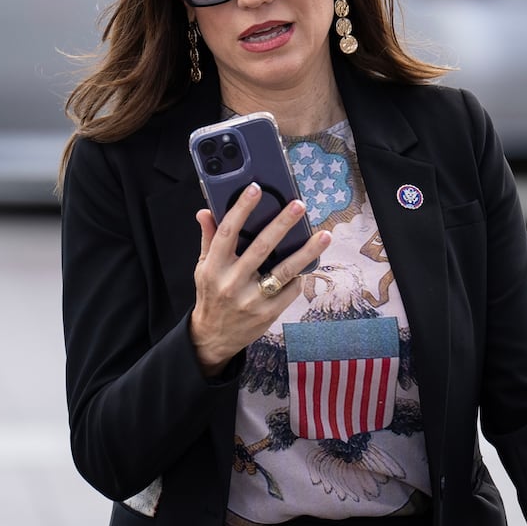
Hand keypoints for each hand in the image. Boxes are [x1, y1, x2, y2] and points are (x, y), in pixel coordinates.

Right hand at [189, 183, 330, 375]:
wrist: (213, 336)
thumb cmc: (211, 295)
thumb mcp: (203, 267)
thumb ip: (208, 239)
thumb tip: (205, 211)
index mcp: (214, 267)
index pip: (227, 232)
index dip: (241, 209)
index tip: (255, 189)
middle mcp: (231, 282)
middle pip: (261, 248)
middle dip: (282, 224)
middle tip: (299, 205)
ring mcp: (251, 300)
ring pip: (283, 271)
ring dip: (306, 252)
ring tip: (323, 235)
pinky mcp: (267, 313)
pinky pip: (290, 290)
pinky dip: (301, 276)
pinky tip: (311, 263)